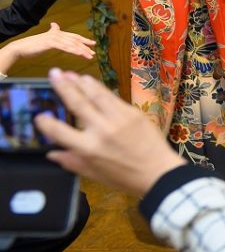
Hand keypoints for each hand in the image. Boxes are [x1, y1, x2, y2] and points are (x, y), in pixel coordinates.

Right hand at [0, 23, 94, 74]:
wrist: (21, 47)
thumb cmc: (33, 45)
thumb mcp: (45, 39)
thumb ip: (52, 34)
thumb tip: (54, 25)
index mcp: (57, 33)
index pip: (74, 36)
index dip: (84, 40)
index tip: (93, 43)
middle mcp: (57, 33)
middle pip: (75, 40)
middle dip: (85, 46)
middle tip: (93, 52)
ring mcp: (54, 37)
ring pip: (72, 44)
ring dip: (82, 50)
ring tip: (89, 55)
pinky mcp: (50, 42)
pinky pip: (65, 47)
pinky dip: (74, 50)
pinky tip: (80, 54)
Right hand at [34, 68, 185, 196]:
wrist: (159, 171)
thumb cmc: (125, 177)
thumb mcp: (94, 174)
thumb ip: (72, 162)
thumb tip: (52, 153)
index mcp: (88, 149)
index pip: (60, 132)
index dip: (46, 123)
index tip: (39, 116)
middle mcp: (102, 130)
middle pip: (78, 104)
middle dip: (63, 86)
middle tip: (53, 73)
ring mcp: (119, 119)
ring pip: (96, 95)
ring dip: (81, 82)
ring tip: (69, 73)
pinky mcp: (133, 112)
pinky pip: (112, 97)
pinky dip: (99, 88)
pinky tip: (90, 81)